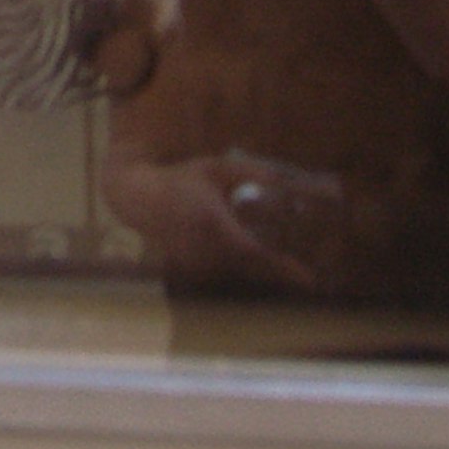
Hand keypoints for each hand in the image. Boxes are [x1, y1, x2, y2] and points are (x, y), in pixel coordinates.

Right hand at [106, 150, 318, 292]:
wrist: (139, 197)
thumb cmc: (181, 178)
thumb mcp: (219, 169)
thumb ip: (254, 172)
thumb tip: (288, 178)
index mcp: (214, 223)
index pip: (256, 253)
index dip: (283, 268)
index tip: (309, 279)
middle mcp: (205, 248)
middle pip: (253, 269)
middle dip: (280, 272)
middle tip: (307, 276)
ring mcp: (196, 262)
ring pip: (239, 273)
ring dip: (261, 270)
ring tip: (285, 268)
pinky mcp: (192, 267)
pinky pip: (224, 272)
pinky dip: (241, 268)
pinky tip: (248, 259)